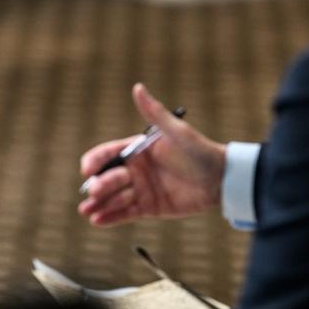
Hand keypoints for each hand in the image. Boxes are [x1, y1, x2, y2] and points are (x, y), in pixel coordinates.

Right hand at [78, 84, 225, 225]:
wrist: (221, 180)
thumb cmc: (200, 152)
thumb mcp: (177, 132)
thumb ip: (154, 113)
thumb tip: (137, 87)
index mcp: (137, 149)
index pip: (109, 154)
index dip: (95, 161)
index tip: (87, 169)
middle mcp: (135, 169)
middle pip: (107, 177)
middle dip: (98, 185)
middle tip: (94, 192)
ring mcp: (140, 189)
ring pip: (113, 197)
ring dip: (98, 203)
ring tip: (87, 211)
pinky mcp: (148, 207)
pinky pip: (125, 213)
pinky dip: (110, 217)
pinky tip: (98, 221)